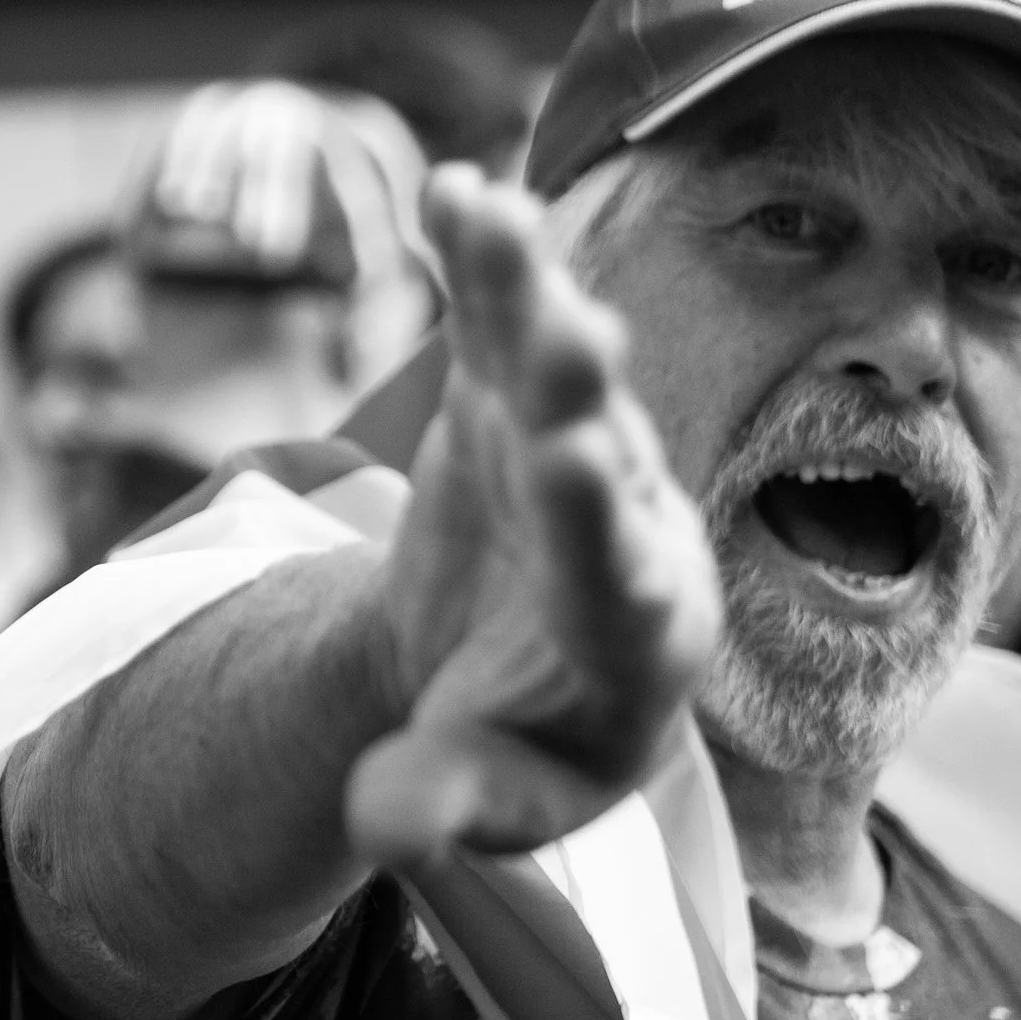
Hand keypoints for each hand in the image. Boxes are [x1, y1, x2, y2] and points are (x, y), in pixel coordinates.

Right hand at [342, 167, 721, 867]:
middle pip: (605, 452)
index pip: (619, 579)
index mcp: (637, 639)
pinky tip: (452, 189)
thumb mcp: (488, 796)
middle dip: (577, 396)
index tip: (574, 469)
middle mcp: (627, 527)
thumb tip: (383, 830)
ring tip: (492, 214)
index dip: (597, 527)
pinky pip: (501, 326)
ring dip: (526, 292)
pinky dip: (478, 266)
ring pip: (556, 365)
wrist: (513, 667)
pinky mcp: (520, 402)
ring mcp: (574, 447)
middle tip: (570, 337)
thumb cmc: (518, 744)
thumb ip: (448, 808)